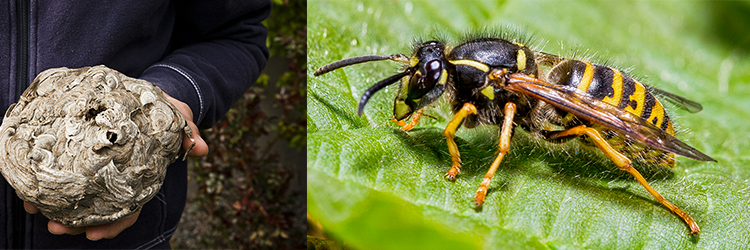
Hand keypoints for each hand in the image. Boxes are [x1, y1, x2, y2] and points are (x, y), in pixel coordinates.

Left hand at [24, 92, 208, 239]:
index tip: (94, 234)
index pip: (129, 209)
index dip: (113, 225)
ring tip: (34, 209)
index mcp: (139, 179)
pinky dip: (48, 182)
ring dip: (55, 206)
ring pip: (78, 196)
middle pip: (98, 210)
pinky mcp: (83, 155)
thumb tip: (200, 149)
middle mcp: (118, 180)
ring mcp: (100, 169)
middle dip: (76, 224)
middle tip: (55, 228)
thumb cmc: (163, 111)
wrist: (146, 95)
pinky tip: (30, 185)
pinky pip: (64, 173)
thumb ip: (188, 133)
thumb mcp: (178, 118)